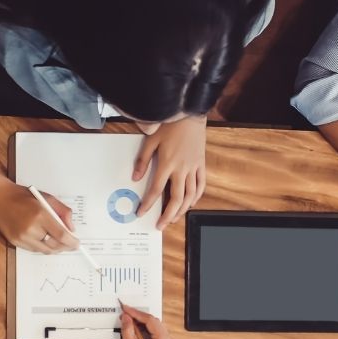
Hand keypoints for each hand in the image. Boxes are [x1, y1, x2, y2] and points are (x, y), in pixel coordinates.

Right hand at [0, 180, 77, 252]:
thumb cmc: (24, 196)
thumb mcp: (48, 198)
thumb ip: (63, 212)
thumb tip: (71, 229)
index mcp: (40, 215)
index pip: (61, 235)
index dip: (72, 242)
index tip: (77, 244)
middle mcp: (31, 228)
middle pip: (54, 246)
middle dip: (65, 247)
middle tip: (70, 245)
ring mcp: (22, 237)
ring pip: (45, 250)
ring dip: (54, 248)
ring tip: (59, 243)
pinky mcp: (15, 242)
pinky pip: (34, 250)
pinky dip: (42, 247)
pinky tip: (45, 240)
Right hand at [120, 306, 175, 338]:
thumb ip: (128, 332)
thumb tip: (126, 318)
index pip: (150, 320)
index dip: (136, 313)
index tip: (125, 308)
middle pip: (153, 322)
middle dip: (138, 317)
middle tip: (124, 315)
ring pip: (153, 327)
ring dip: (140, 324)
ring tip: (127, 322)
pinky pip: (154, 334)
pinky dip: (144, 330)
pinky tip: (134, 330)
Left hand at [134, 115, 207, 229]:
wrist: (189, 113)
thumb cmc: (169, 124)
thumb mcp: (150, 140)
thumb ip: (142, 160)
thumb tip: (135, 177)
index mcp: (167, 163)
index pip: (156, 190)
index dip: (148, 204)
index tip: (141, 213)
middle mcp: (181, 169)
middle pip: (176, 199)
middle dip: (167, 215)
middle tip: (160, 225)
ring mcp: (193, 168)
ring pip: (190, 196)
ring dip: (182, 210)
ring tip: (174, 218)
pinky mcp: (201, 165)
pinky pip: (201, 185)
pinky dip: (196, 197)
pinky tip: (190, 203)